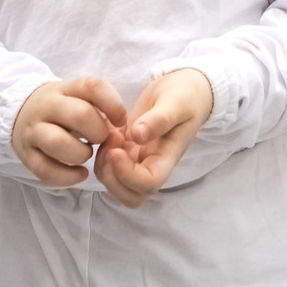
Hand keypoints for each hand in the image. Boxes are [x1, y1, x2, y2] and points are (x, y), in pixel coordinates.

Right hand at [10, 76, 126, 187]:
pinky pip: (45, 169)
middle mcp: (46, 106)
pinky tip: (80, 174)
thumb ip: (100, 105)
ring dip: (80, 153)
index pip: (92, 87)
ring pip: (56, 142)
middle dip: (98, 132)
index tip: (121, 120)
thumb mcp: (78, 97)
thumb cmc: (62, 109)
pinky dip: (67, 176)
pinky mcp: (26, 155)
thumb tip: (123, 124)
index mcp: (65, 89)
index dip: (113, 104)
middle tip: (101, 139)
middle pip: (78, 115)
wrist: (21, 114)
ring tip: (86, 155)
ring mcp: (33, 131)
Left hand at [94, 69, 213, 207]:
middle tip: (110, 145)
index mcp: (167, 158)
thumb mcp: (176, 102)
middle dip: (112, 177)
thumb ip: (159, 119)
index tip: (116, 150)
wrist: (184, 91)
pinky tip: (108, 133)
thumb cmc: (185, 97)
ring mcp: (139, 162)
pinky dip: (101, 156)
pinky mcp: (127, 153)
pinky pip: (109, 168)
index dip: (127, 174)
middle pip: (131, 195)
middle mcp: (153, 165)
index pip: (148, 184)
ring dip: (105, 168)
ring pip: (117, 186)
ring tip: (109, 137)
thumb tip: (137, 135)